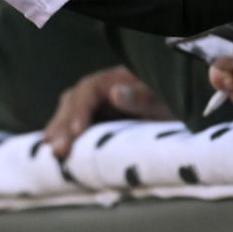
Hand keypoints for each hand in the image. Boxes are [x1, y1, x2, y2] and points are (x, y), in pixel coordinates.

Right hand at [43, 66, 170, 159]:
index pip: (89, 89)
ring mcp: (99, 105)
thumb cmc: (173, 106)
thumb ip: (142, 97)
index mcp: (117, 79)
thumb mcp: (162, 102)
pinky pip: (77, 125)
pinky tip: (54, 150)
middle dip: (63, 125)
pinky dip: (65, 136)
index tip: (76, 131)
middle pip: (74, 101)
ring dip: (59, 131)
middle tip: (58, 150)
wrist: (181, 114)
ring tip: (51, 151)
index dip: (80, 109)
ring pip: (70, 112)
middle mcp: (103, 89)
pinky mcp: (99, 120)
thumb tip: (116, 93)